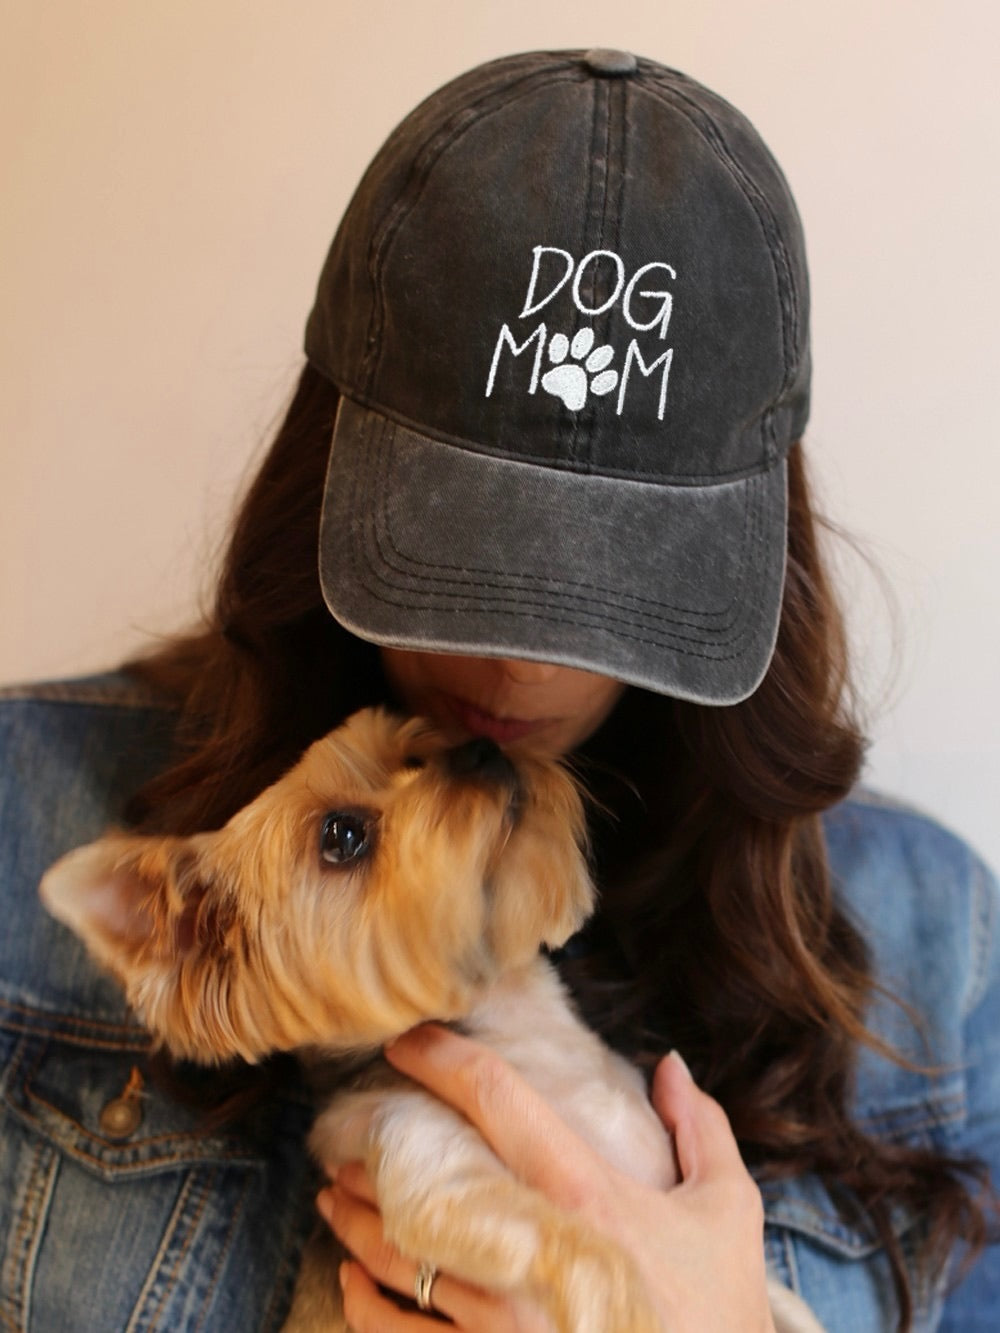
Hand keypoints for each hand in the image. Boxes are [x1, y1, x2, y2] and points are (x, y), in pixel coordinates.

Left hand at [317, 1026, 775, 1331]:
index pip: (497, 1100)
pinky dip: (368, 1307)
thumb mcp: (728, 1212)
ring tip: (333, 1198)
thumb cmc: (718, 1312)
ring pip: (401, 1260)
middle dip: (375, 1156)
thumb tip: (669, 1063)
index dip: (444, 1057)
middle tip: (346, 1137)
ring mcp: (503, 1319)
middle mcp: (531, 1249)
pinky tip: (352, 1281)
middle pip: (423, 1183)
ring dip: (356, 1224)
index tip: (407, 1040)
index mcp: (585, 1194)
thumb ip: (701, 1129)